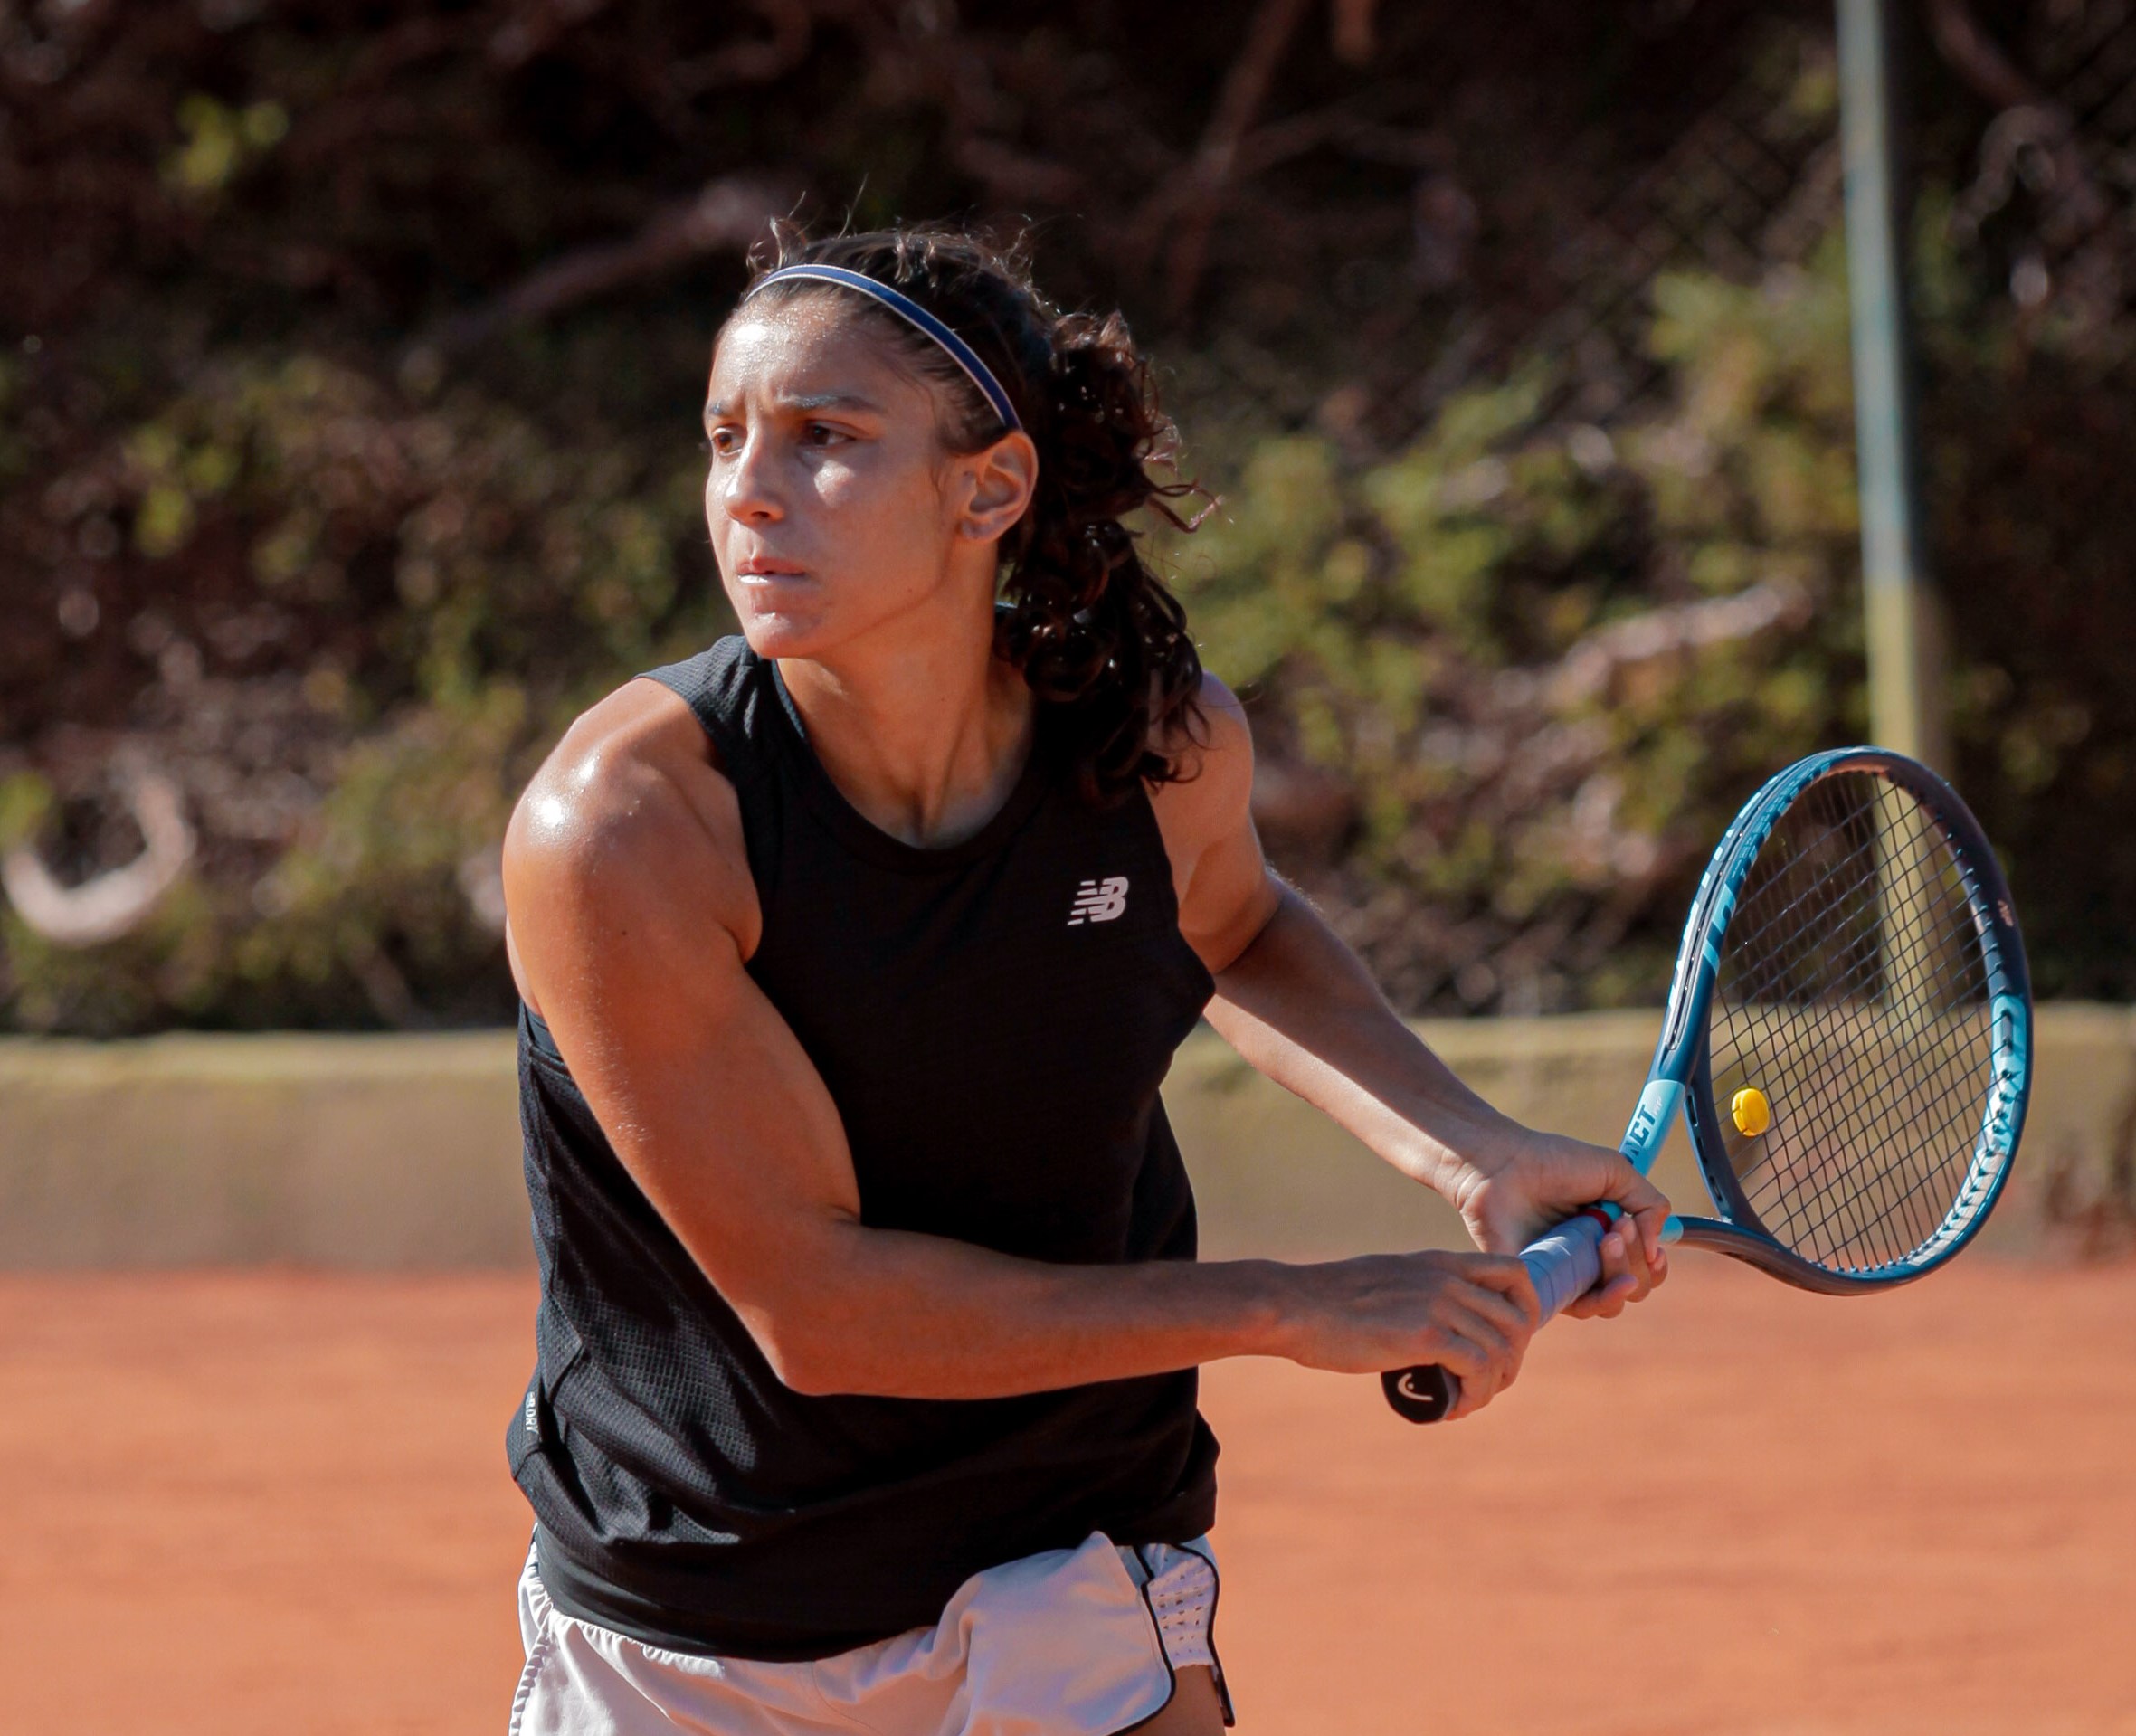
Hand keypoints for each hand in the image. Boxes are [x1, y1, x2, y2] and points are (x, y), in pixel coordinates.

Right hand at [1282, 1250, 1540, 1419]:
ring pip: (1500, 1350)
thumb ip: (1417, 1292)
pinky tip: (1453, 1407)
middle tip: (1484, 1384)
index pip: (1515, 1272)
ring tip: (1465, 1401)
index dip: (1525, 1311)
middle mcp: (1447, 1278)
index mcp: (1439, 1262)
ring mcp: (1439, 1304)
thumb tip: (1433, 1323)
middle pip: (1516, 1320)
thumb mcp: (1386, 1281)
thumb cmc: (1328, 1301)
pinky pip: (1477, 1369)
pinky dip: (1474, 1396)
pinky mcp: (1426, 1335)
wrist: (1294, 1307)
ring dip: (1491, 1386)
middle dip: (1510, 1360)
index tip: (1506, 1342)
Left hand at [1447, 1123, 1669, 1320]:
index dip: (1654, 1264)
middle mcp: (1587, 1258)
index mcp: (1605, 1233)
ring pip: (1609, 1303)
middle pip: (1633, 1287)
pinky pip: (1578, 1310)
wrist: (1504, 1165)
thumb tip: (1655, 1251)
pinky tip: (1610, 1280)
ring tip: (1605, 1239)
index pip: (1643, 1267)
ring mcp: (1564, 1274)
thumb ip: (1649, 1205)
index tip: (1653, 1247)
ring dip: (1621, 1275)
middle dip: (1635, 1261)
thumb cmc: (1553, 1162)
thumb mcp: (1615, 1171)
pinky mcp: (1542, 1287)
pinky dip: (1601, 1299)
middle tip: (1618, 1227)